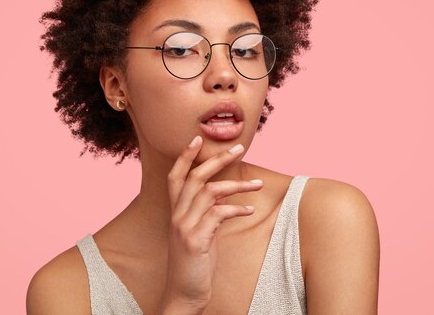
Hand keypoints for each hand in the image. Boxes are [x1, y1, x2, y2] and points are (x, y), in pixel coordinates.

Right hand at [161, 136, 263, 311]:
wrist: (184, 295)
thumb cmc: (194, 263)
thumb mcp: (198, 233)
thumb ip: (205, 212)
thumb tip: (223, 194)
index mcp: (176, 211)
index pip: (175, 176)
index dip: (185, 156)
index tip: (198, 139)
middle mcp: (177, 215)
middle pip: (195, 176)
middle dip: (217, 159)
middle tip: (239, 148)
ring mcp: (184, 227)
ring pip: (209, 192)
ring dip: (237, 185)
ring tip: (258, 184)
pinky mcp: (195, 241)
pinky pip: (218, 215)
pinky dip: (237, 209)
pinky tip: (251, 210)